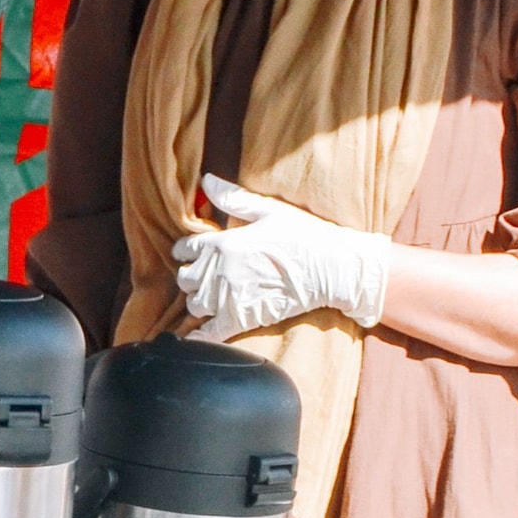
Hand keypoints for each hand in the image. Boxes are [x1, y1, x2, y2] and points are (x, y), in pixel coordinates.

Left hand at [175, 175, 392, 341]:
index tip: (190, 254)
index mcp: (223, 242)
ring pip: (194, 305)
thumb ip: (234, 199)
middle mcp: (220, 270)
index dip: (185, 251)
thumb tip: (206, 181)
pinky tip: (197, 336)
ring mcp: (229, 297)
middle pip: (185, 278)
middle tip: (206, 277)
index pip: (185, 248)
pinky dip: (201, 336)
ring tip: (212, 299)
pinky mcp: (242, 319)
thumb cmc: (305, 235)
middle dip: (193, 277)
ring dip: (200, 303)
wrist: (333, 268)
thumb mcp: (269, 210)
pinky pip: (210, 333)